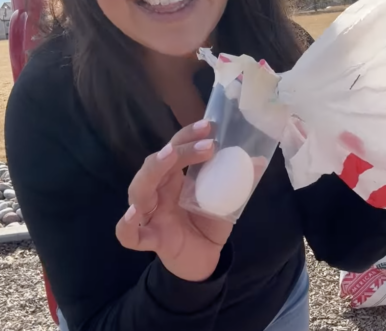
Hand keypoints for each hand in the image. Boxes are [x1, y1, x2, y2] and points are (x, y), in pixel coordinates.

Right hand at [115, 120, 233, 281]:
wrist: (204, 259)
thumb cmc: (207, 224)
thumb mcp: (227, 201)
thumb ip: (239, 183)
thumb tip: (258, 161)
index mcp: (173, 179)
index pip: (175, 149)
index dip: (188, 136)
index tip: (210, 126)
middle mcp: (157, 192)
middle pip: (156, 164)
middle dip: (179, 149)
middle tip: (208, 144)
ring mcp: (150, 215)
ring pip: (139, 190)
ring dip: (153, 171)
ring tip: (169, 156)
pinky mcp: (151, 239)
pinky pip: (129, 234)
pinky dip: (127, 224)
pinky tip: (134, 213)